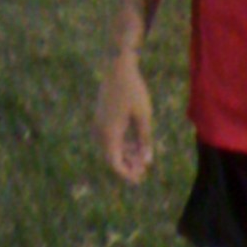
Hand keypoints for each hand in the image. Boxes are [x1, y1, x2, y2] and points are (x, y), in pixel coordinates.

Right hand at [94, 51, 153, 183]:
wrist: (118, 67)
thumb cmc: (133, 91)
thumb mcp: (144, 117)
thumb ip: (145, 140)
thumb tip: (147, 161)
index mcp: (110, 134)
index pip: (115, 164)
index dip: (127, 174)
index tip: (140, 179)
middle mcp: (100, 132)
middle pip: (112, 158)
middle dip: (128, 166)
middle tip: (144, 171)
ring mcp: (99, 124)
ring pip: (111, 148)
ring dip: (125, 155)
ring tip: (142, 158)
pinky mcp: (101, 118)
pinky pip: (110, 138)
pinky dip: (122, 144)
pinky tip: (135, 144)